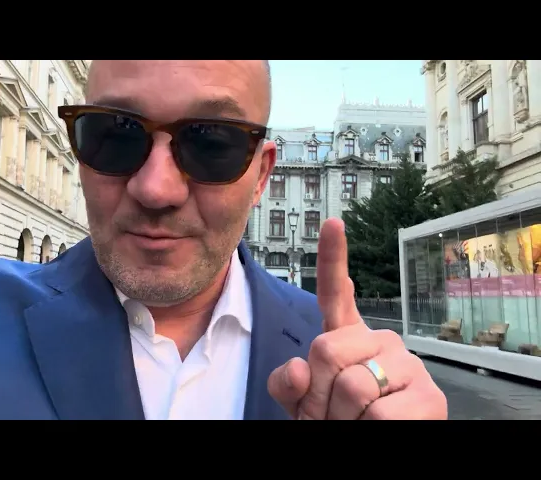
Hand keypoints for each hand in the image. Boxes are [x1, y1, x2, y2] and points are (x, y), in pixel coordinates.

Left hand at [268, 218, 446, 419]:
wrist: (376, 446)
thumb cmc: (337, 420)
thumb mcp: (302, 404)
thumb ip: (288, 384)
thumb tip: (300, 368)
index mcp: (348, 337)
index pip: (334, 295)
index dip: (332, 258)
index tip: (332, 223)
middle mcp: (380, 341)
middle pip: (326, 349)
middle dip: (317, 396)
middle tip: (330, 416)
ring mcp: (408, 366)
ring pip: (352, 387)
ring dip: (340, 420)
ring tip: (352, 424)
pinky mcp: (431, 397)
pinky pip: (380, 415)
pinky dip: (367, 432)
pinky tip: (378, 430)